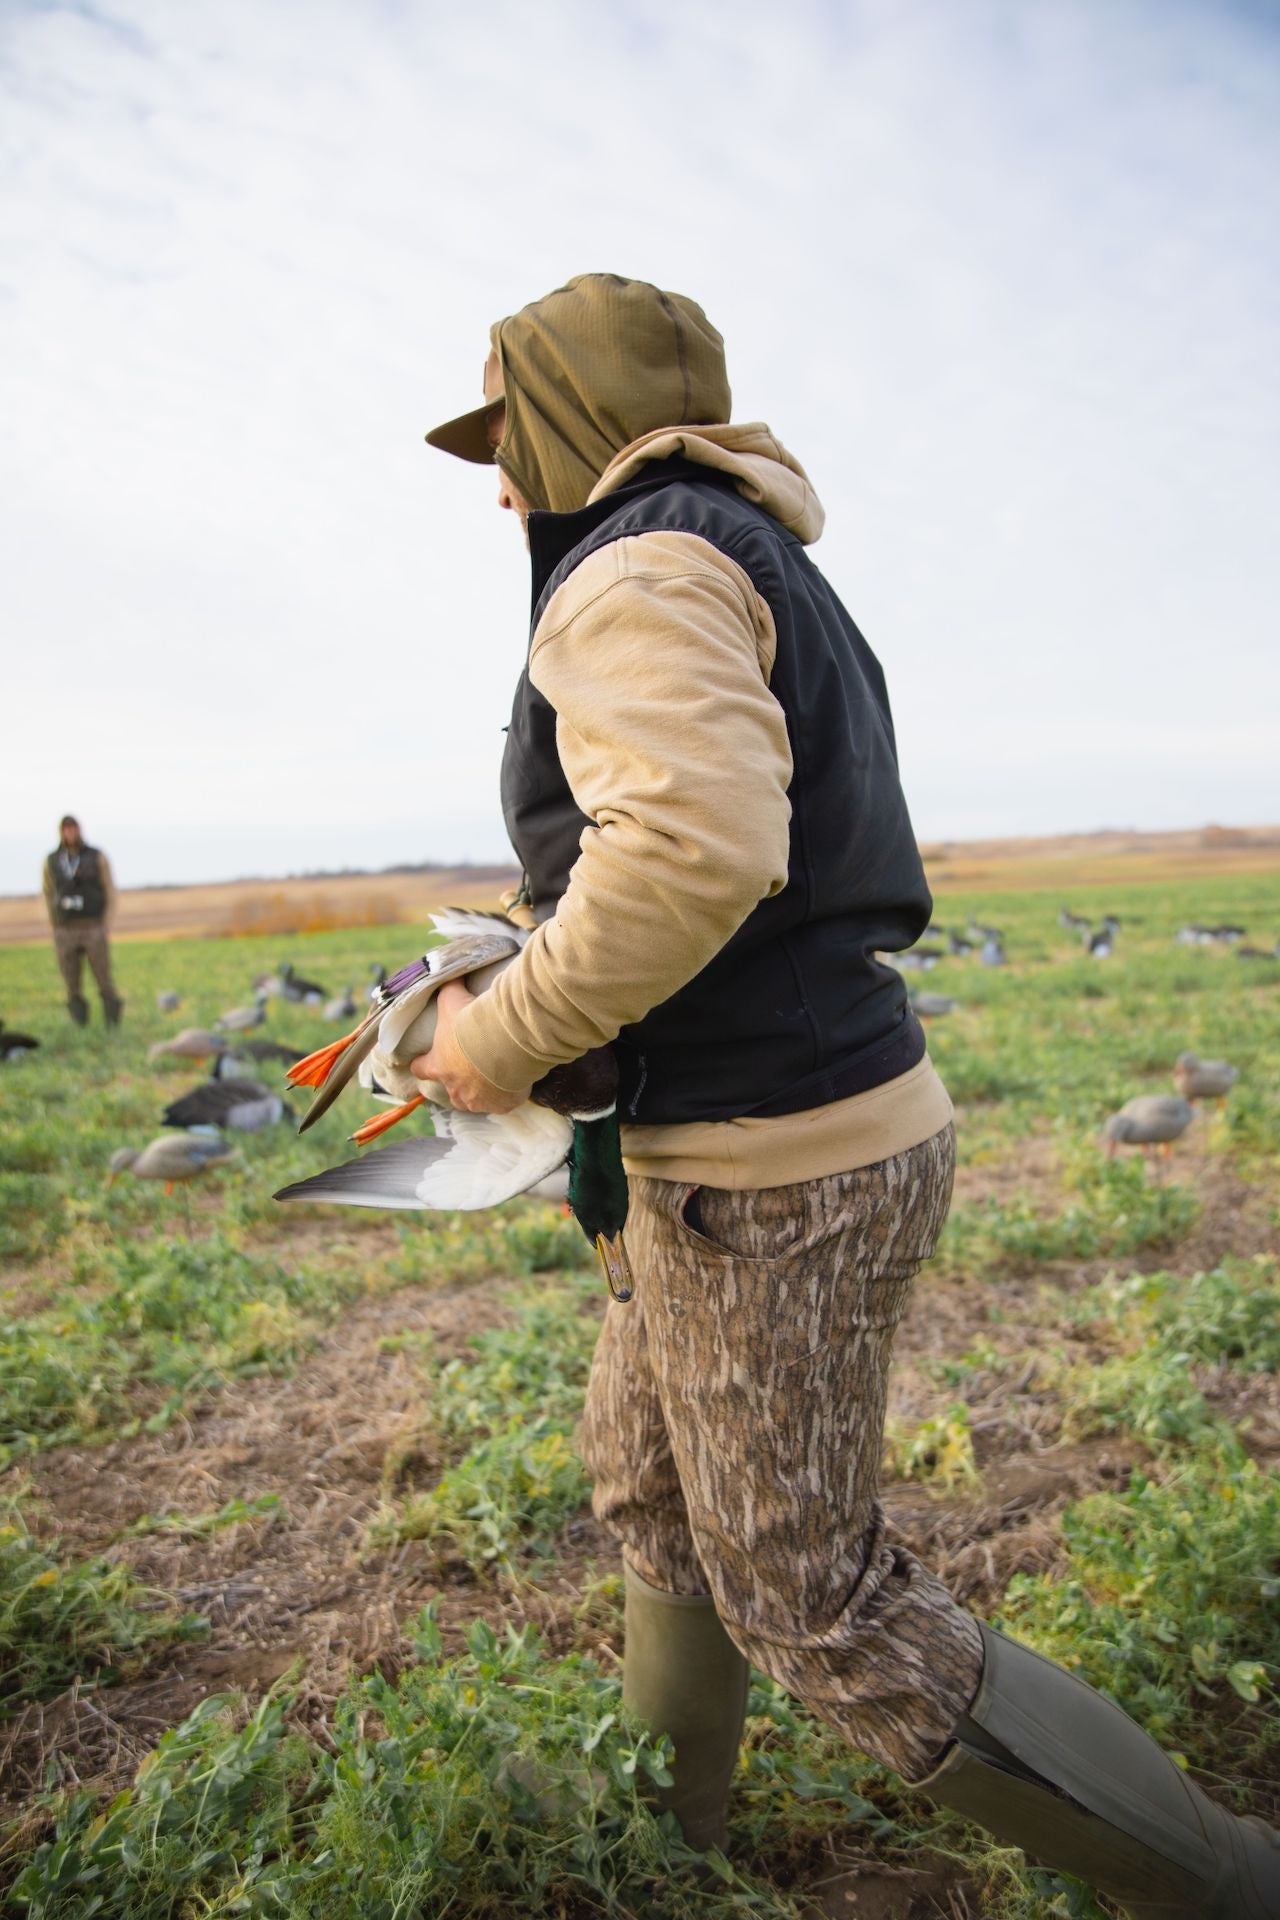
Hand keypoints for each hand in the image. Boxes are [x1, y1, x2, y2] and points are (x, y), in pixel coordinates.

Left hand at [410, 979, 530, 1113]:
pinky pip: (502, 1103)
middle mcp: (454, 1087)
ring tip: (494, 1078)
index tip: (425, 1062)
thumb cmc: (472, 1022)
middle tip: (470, 1068)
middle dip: (458, 1080)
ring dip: (480, 1092)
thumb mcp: (453, 999)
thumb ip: (448, 989)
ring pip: (475, 1101)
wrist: (504, 1041)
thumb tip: (447, 974)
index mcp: (438, 1064)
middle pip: (449, 1090)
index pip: (420, 1068)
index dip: (423, 1064)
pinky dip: (506, 1096)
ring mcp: (477, 1101)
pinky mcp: (501, 1105)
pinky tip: (514, 1084)